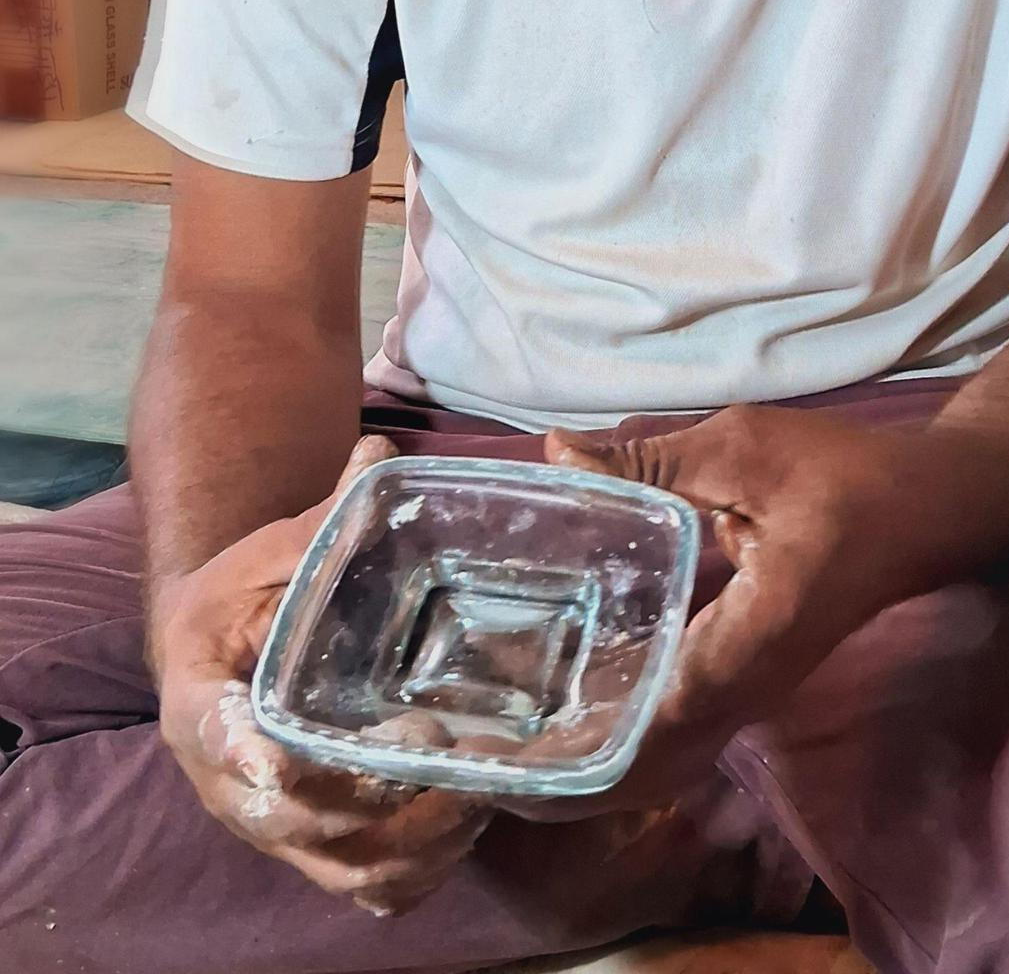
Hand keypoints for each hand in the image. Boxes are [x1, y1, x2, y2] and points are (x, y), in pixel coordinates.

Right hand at [154, 435, 490, 914]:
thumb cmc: (246, 595)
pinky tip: (466, 831)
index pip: (213, 738)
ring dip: (409, 844)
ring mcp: (273, 826)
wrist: (216, 651)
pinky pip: (363, 889)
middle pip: (289, 821)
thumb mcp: (272, 551)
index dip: (249, 754)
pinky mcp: (314, 848)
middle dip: (366, 798)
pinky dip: (415, 877)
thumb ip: (325, 518)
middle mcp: (229, 784)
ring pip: (337, 866)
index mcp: (202, 703)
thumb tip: (378, 450)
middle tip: (434, 747)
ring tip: (474, 792)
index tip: (289, 758)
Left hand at [533, 404, 965, 813]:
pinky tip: (573, 694)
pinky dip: (625, 724)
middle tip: (483, 747)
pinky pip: (679, 721)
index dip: (583, 740)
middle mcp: (749, 685)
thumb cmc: (844, 476)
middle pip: (650, 758)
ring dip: (594, 750)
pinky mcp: (749, 678)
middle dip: (570, 764)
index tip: (509, 745)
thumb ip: (650, 462)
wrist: (930, 509)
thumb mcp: (744, 450)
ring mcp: (753, 690)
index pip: (657, 718)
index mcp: (751, 638)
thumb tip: (555, 455)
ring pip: (665, 750)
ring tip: (508, 732)